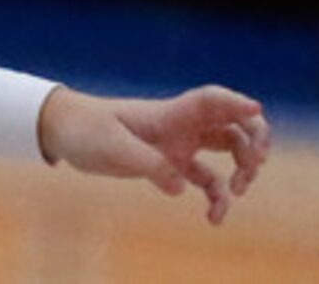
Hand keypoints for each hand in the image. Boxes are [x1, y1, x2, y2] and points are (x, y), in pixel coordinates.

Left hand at [37, 83, 269, 224]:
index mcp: (170, 113)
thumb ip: (149, 164)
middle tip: (253, 166)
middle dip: (254, 141)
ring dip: (243, 170)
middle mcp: (180, 126)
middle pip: (234, 124)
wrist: (62, 132)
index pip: (212, 100)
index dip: (237, 102)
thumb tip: (181, 186)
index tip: (256, 110)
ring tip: (234, 194)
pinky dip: (217, 198)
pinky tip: (214, 219)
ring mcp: (178, 145)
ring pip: (228, 151)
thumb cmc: (85, 129)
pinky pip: (207, 180)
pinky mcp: (170, 166)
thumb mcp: (113, 146)